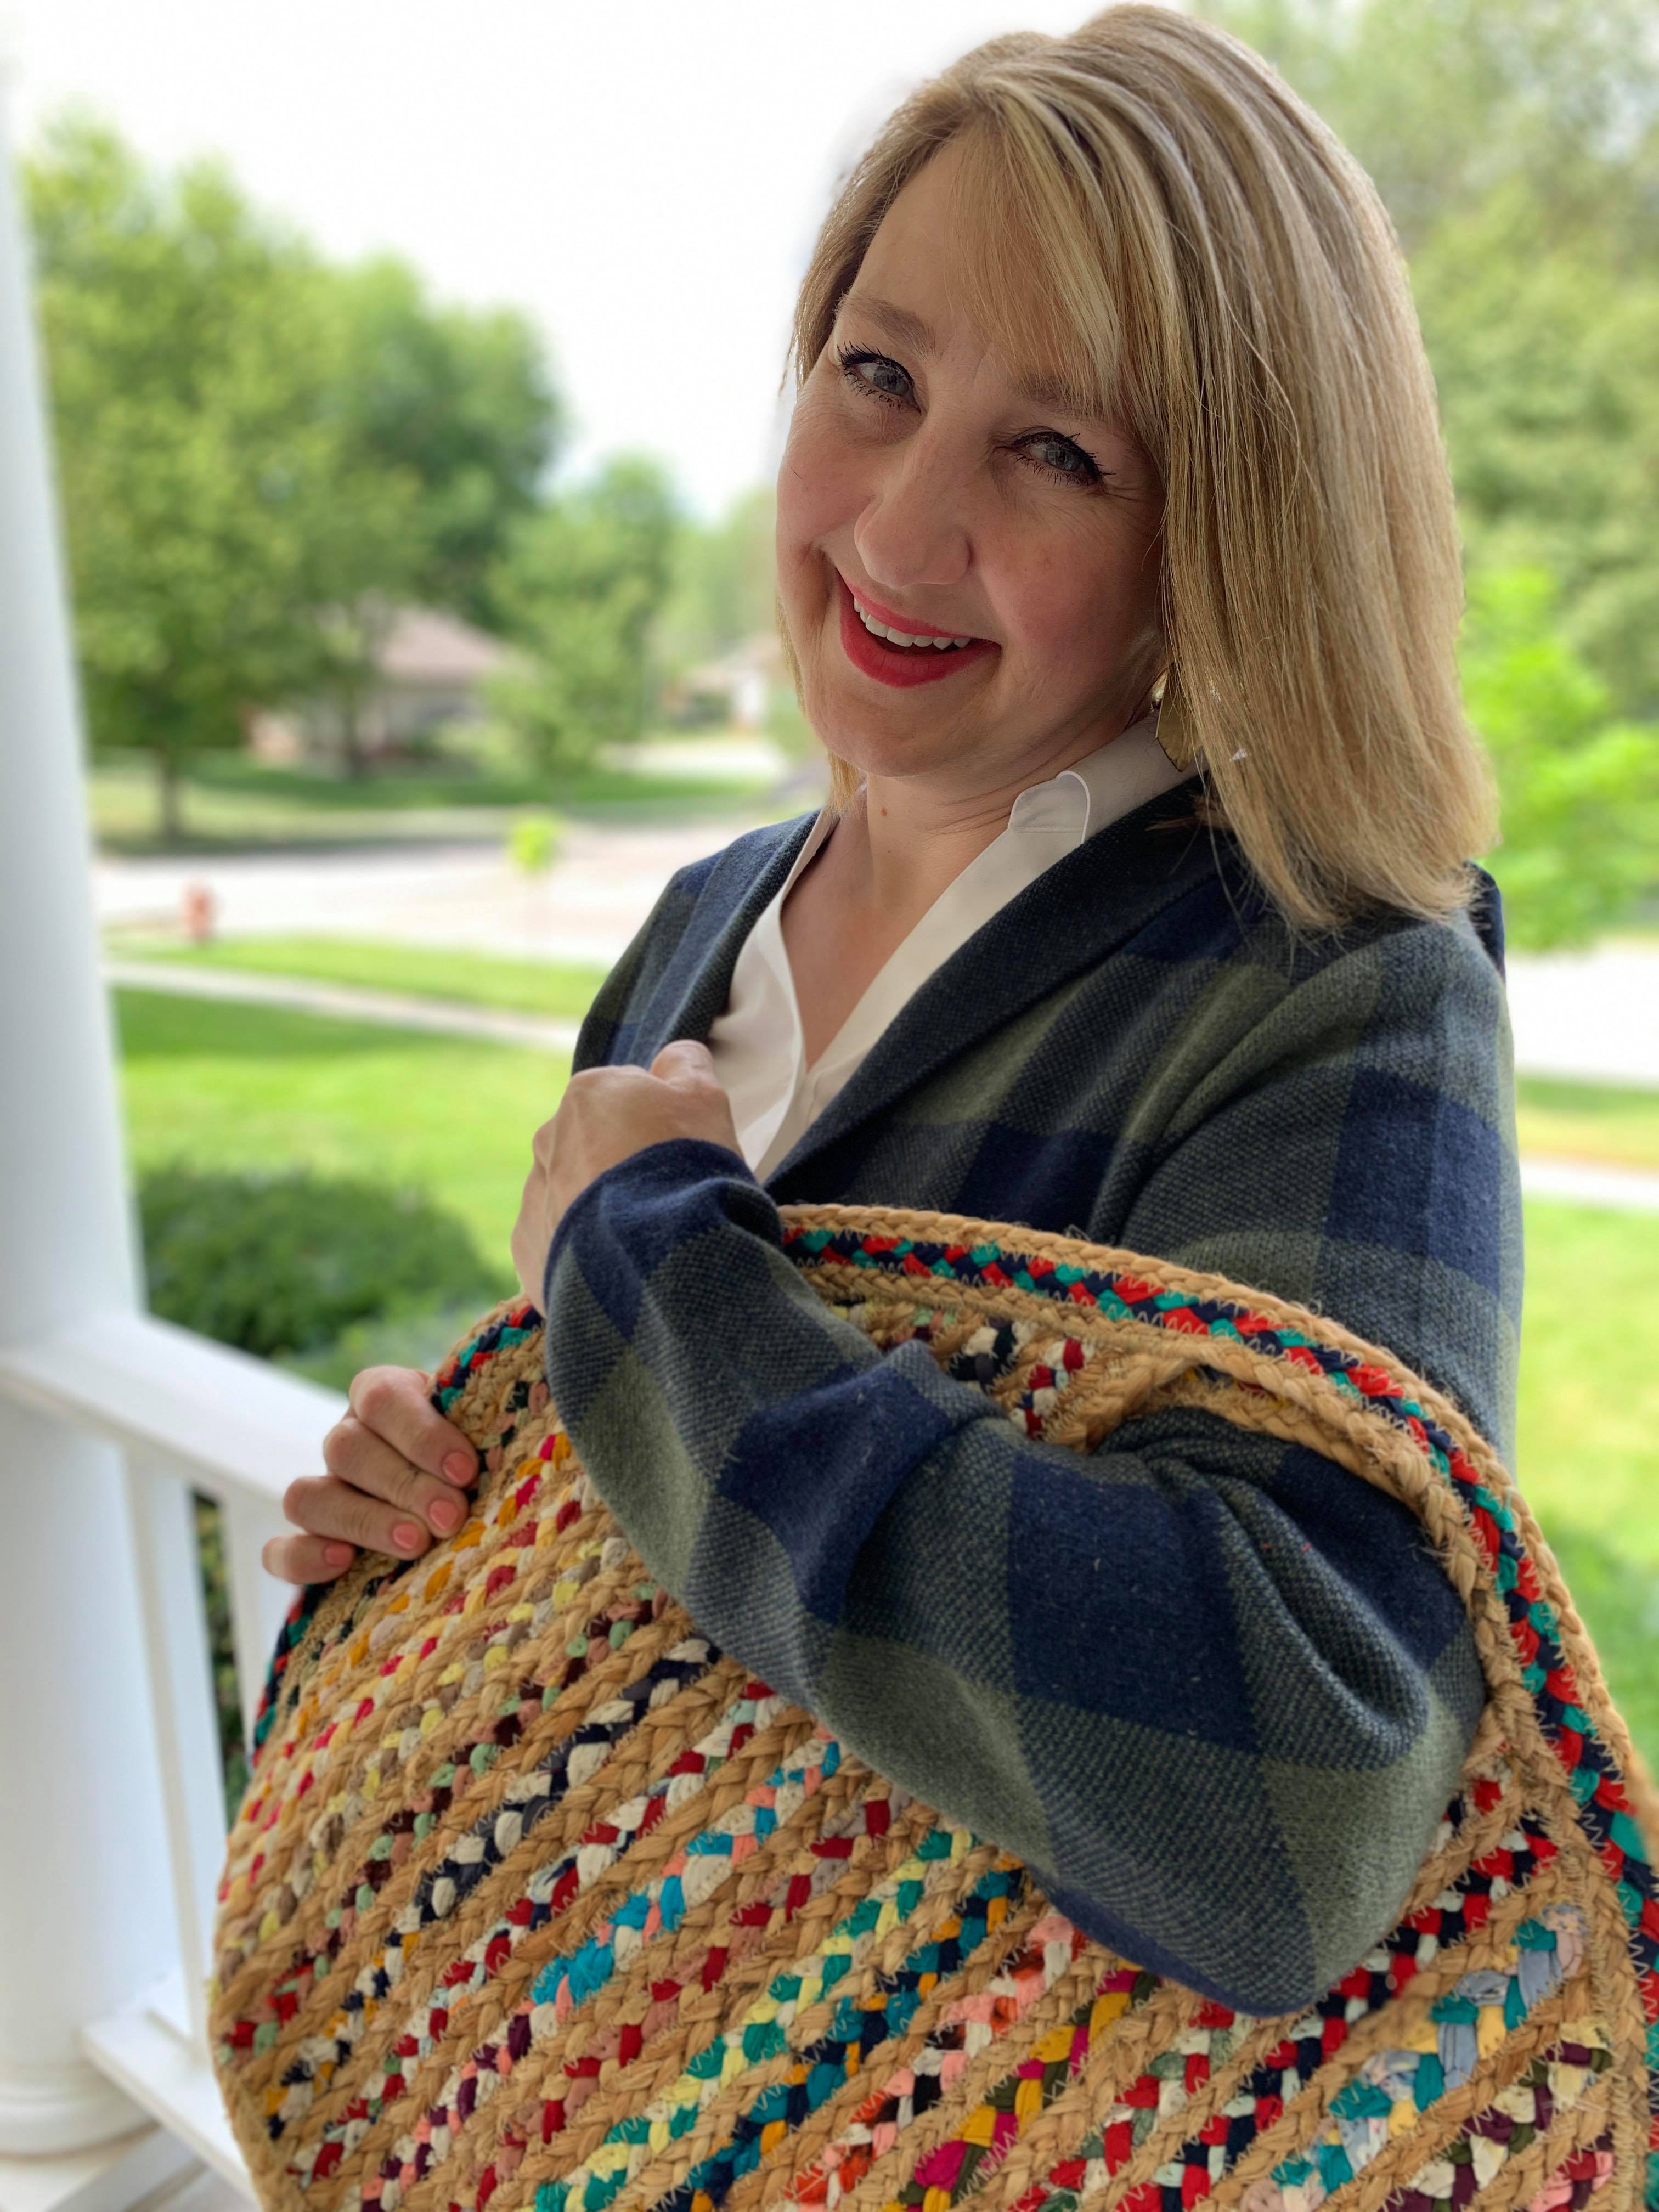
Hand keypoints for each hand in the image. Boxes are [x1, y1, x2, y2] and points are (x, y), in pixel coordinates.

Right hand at [261, 1364, 479, 1584]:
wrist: (465, 1493)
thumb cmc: (483, 1452)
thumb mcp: (487, 1428)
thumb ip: (490, 1422)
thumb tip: (519, 1431)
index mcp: (385, 1397)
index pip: (381, 1398)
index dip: (420, 1433)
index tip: (466, 1469)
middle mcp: (347, 1439)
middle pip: (346, 1449)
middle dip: (404, 1484)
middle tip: (451, 1515)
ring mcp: (324, 1491)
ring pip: (308, 1497)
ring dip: (364, 1520)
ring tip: (417, 1542)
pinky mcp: (311, 1543)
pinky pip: (280, 1551)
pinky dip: (305, 1557)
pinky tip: (344, 1562)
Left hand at [510, 1038, 740, 1307]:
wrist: (658, 1258)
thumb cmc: (684, 1167)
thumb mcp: (705, 1098)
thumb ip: (686, 1065)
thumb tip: (673, 1057)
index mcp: (586, 1095)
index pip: (627, 1099)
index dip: (660, 1125)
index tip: (681, 1153)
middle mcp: (548, 1139)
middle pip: (595, 1145)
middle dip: (623, 1164)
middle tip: (665, 1195)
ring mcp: (534, 1196)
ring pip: (575, 1194)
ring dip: (603, 1208)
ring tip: (642, 1236)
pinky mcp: (529, 1248)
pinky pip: (560, 1242)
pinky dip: (585, 1250)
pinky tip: (618, 1261)